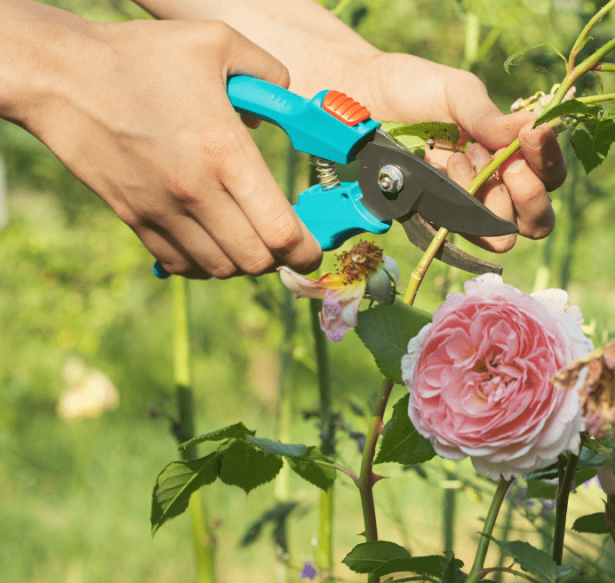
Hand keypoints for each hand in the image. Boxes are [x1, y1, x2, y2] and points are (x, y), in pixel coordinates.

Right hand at [17, 16, 321, 278]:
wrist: (63, 79)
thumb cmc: (140, 57)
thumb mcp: (215, 42)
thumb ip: (268, 70)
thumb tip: (287, 102)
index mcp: (225, 152)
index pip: (279, 231)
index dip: (306, 251)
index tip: (313, 250)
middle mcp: (197, 192)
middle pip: (256, 261)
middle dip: (280, 259)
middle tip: (285, 242)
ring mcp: (163, 211)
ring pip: (222, 269)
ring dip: (244, 262)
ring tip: (250, 237)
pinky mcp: (137, 219)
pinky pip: (183, 266)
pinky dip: (207, 264)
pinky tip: (214, 241)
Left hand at [359, 53, 566, 251]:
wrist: (364, 98)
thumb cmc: (415, 90)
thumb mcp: (457, 92)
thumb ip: (490, 116)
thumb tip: (533, 126)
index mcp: (512, 156)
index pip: (550, 176)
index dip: (550, 161)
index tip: (534, 134)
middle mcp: (496, 188)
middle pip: (536, 221)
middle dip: (528, 194)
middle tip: (508, 163)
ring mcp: (465, 209)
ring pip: (502, 236)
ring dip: (490, 200)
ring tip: (464, 158)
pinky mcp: (434, 220)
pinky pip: (458, 233)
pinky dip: (458, 207)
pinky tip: (444, 168)